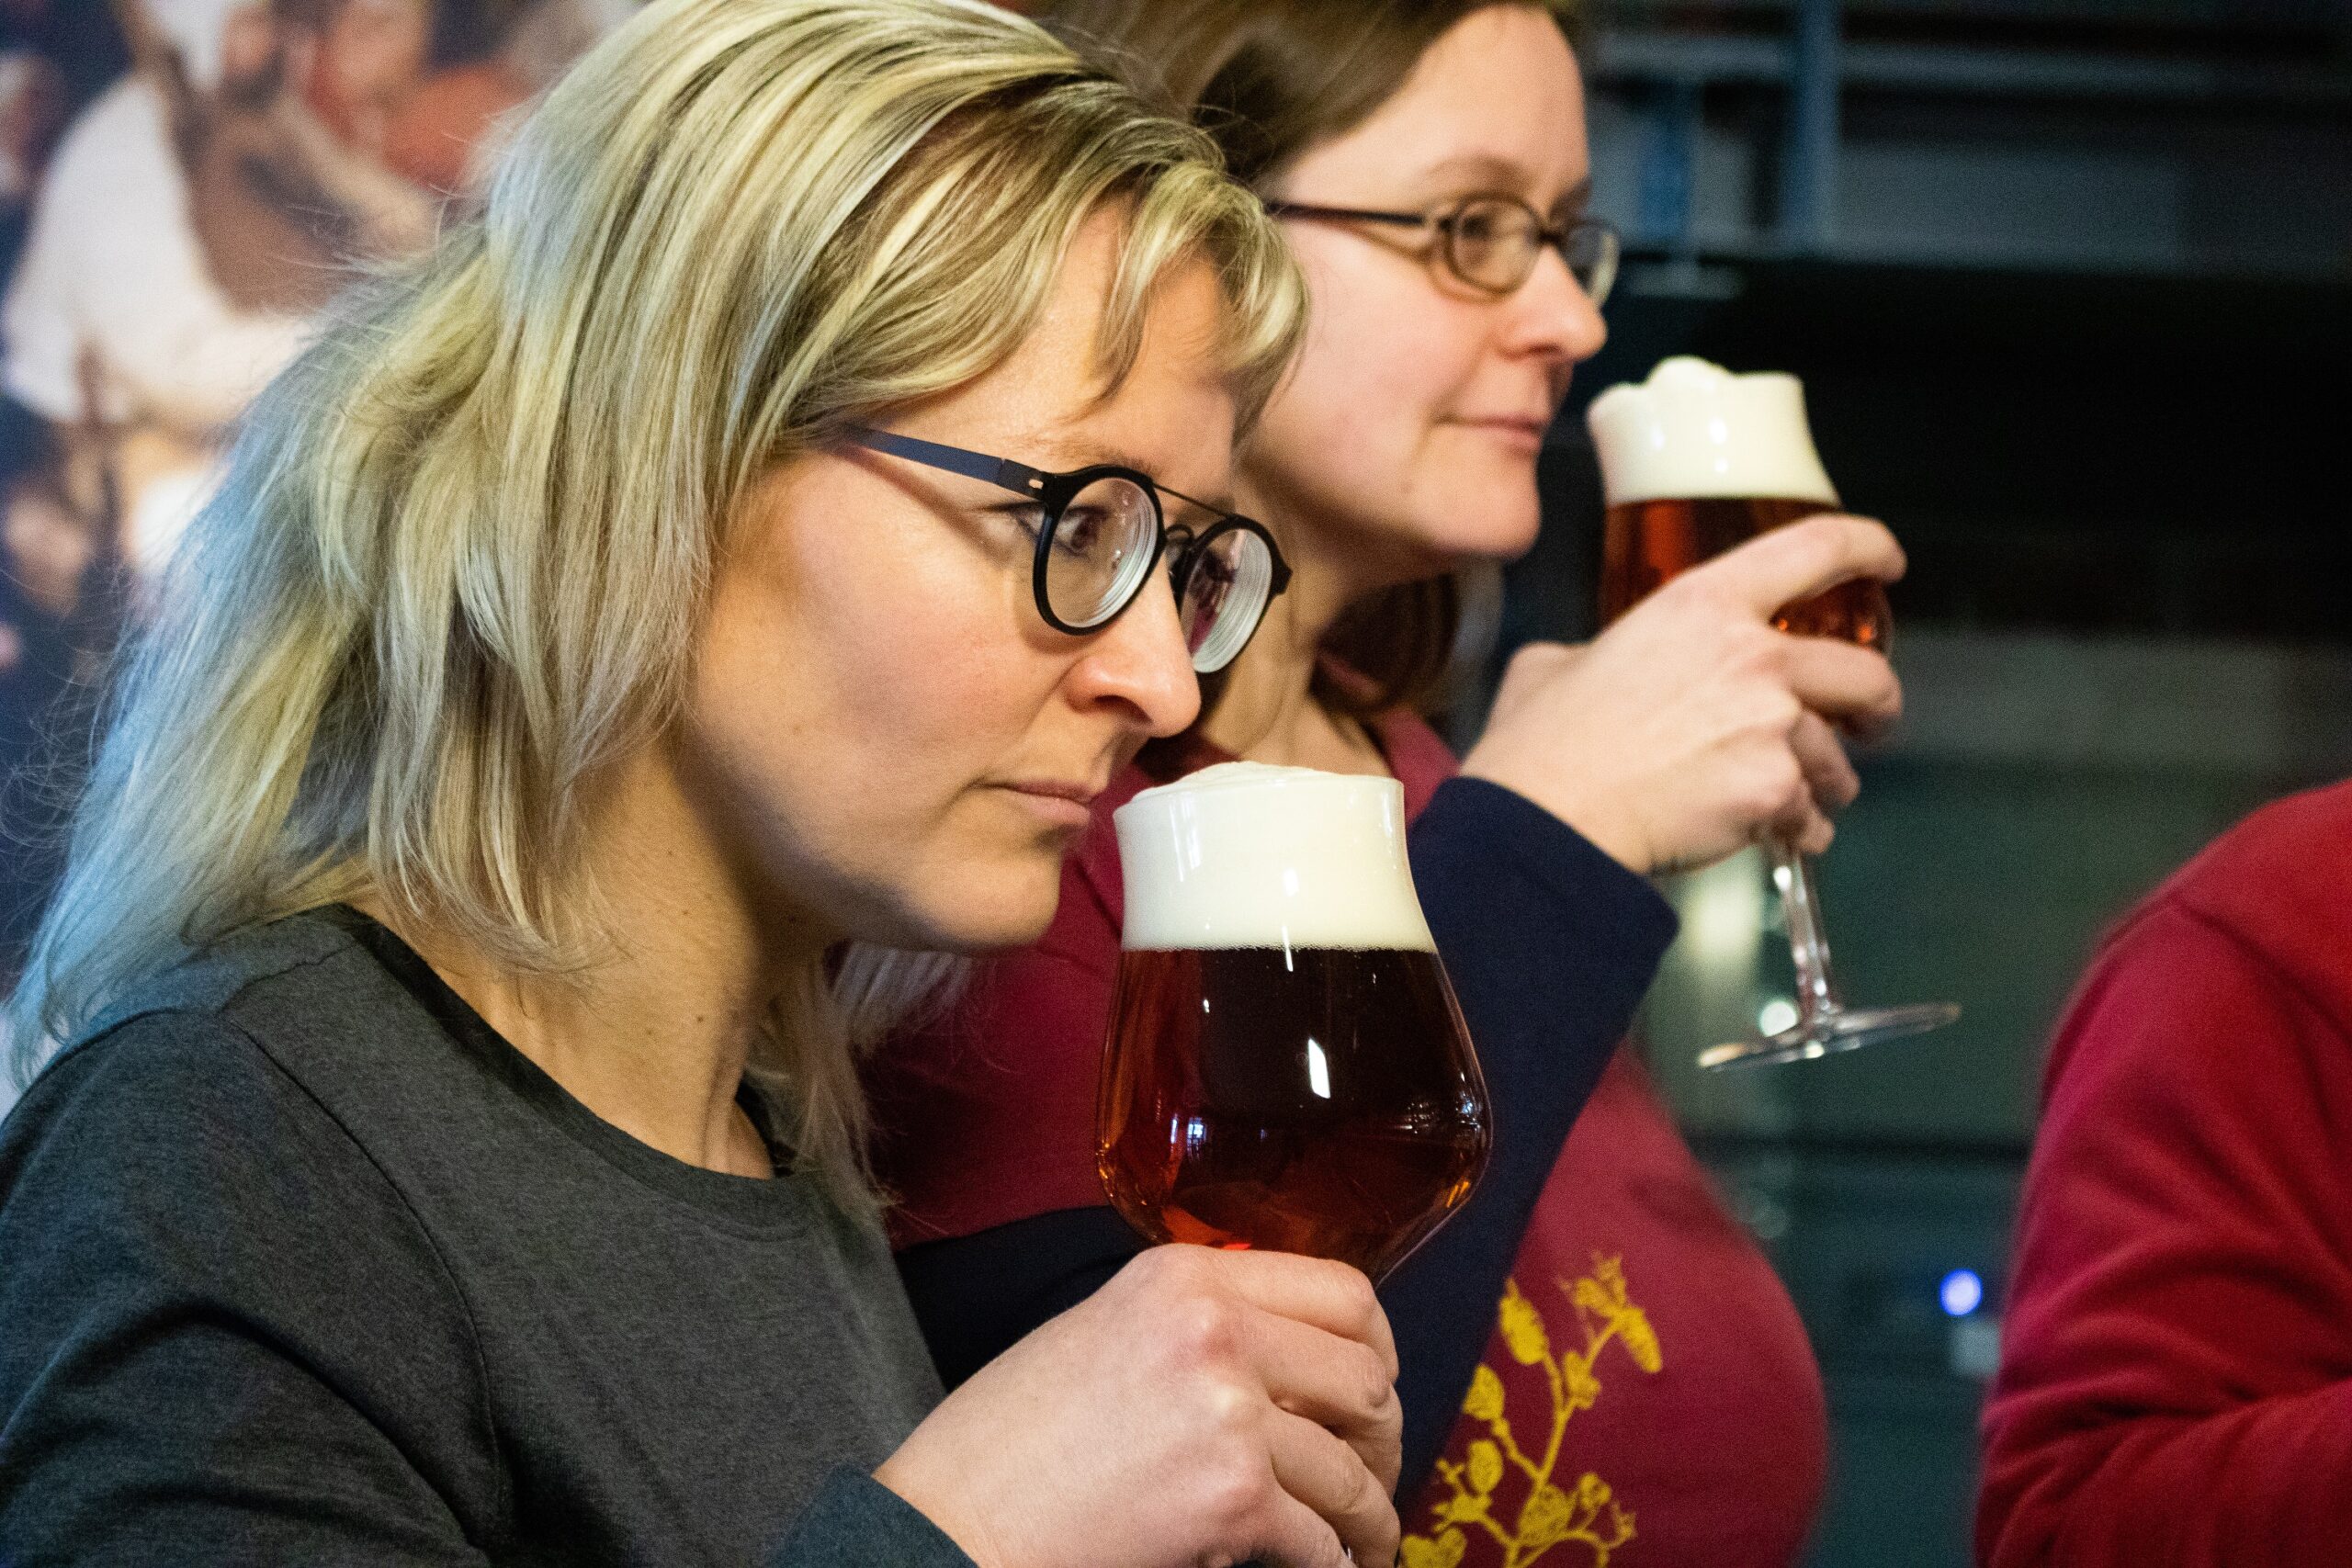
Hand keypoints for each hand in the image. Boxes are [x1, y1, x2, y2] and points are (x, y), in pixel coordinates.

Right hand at [876, 1244, 1401, 1567]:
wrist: (954, 1521)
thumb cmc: (1014, 1438)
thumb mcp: (1106, 1330)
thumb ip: (1201, 1323)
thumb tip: (1295, 1360)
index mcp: (1186, 1277)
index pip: (1343, 1291)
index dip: (1376, 1349)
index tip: (1371, 1389)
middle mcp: (1216, 1329)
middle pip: (1365, 1376)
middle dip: (1381, 1438)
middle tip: (1369, 1476)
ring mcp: (1229, 1412)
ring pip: (1353, 1468)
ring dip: (1367, 1515)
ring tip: (1359, 1539)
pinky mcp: (1234, 1497)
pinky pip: (1323, 1538)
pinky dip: (1333, 1562)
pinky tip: (1321, 1567)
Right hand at [1462, 513, 1906, 872]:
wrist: (1548, 819)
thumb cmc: (1543, 744)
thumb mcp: (1558, 661)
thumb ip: (1605, 651)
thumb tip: (1599, 665)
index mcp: (1703, 605)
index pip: (1817, 547)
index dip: (1868, 547)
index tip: (1886, 561)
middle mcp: (1753, 656)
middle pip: (1864, 672)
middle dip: (1878, 703)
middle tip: (1870, 719)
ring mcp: (1772, 726)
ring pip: (1836, 758)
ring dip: (1825, 781)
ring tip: (1802, 801)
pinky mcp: (1773, 791)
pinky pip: (1807, 816)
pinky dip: (1797, 830)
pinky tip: (1774, 836)